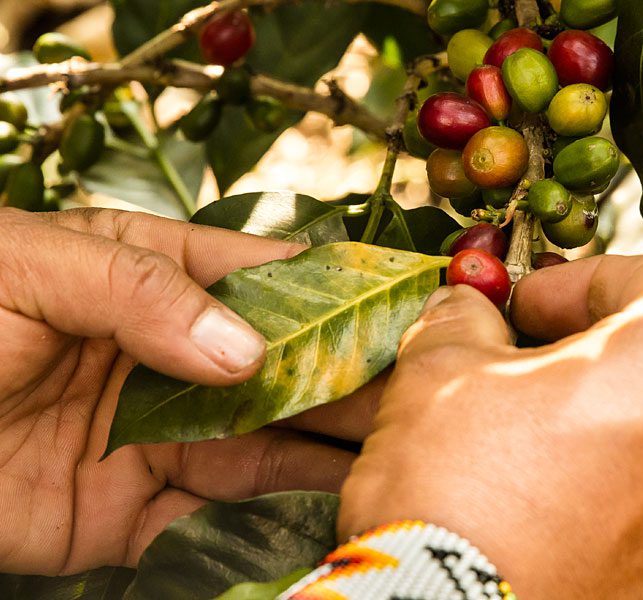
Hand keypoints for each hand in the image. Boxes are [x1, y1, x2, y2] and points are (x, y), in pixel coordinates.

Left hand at [0, 208, 375, 575]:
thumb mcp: (31, 268)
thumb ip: (142, 291)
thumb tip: (246, 354)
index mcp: (152, 279)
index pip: (265, 280)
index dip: (337, 291)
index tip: (408, 304)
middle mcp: (171, 358)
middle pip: (282, 371)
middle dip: (352, 380)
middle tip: (426, 393)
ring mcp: (157, 438)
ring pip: (265, 447)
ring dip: (329, 452)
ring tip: (400, 456)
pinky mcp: (133, 514)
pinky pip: (218, 518)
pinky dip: (274, 521)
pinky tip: (331, 515)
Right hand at [338, 255, 642, 598]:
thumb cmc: (461, 496)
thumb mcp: (440, 374)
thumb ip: (461, 321)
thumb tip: (464, 313)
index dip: (576, 282)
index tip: (521, 307)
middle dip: (591, 355)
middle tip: (520, 371)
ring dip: (610, 428)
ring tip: (532, 450)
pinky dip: (626, 500)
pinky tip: (558, 516)